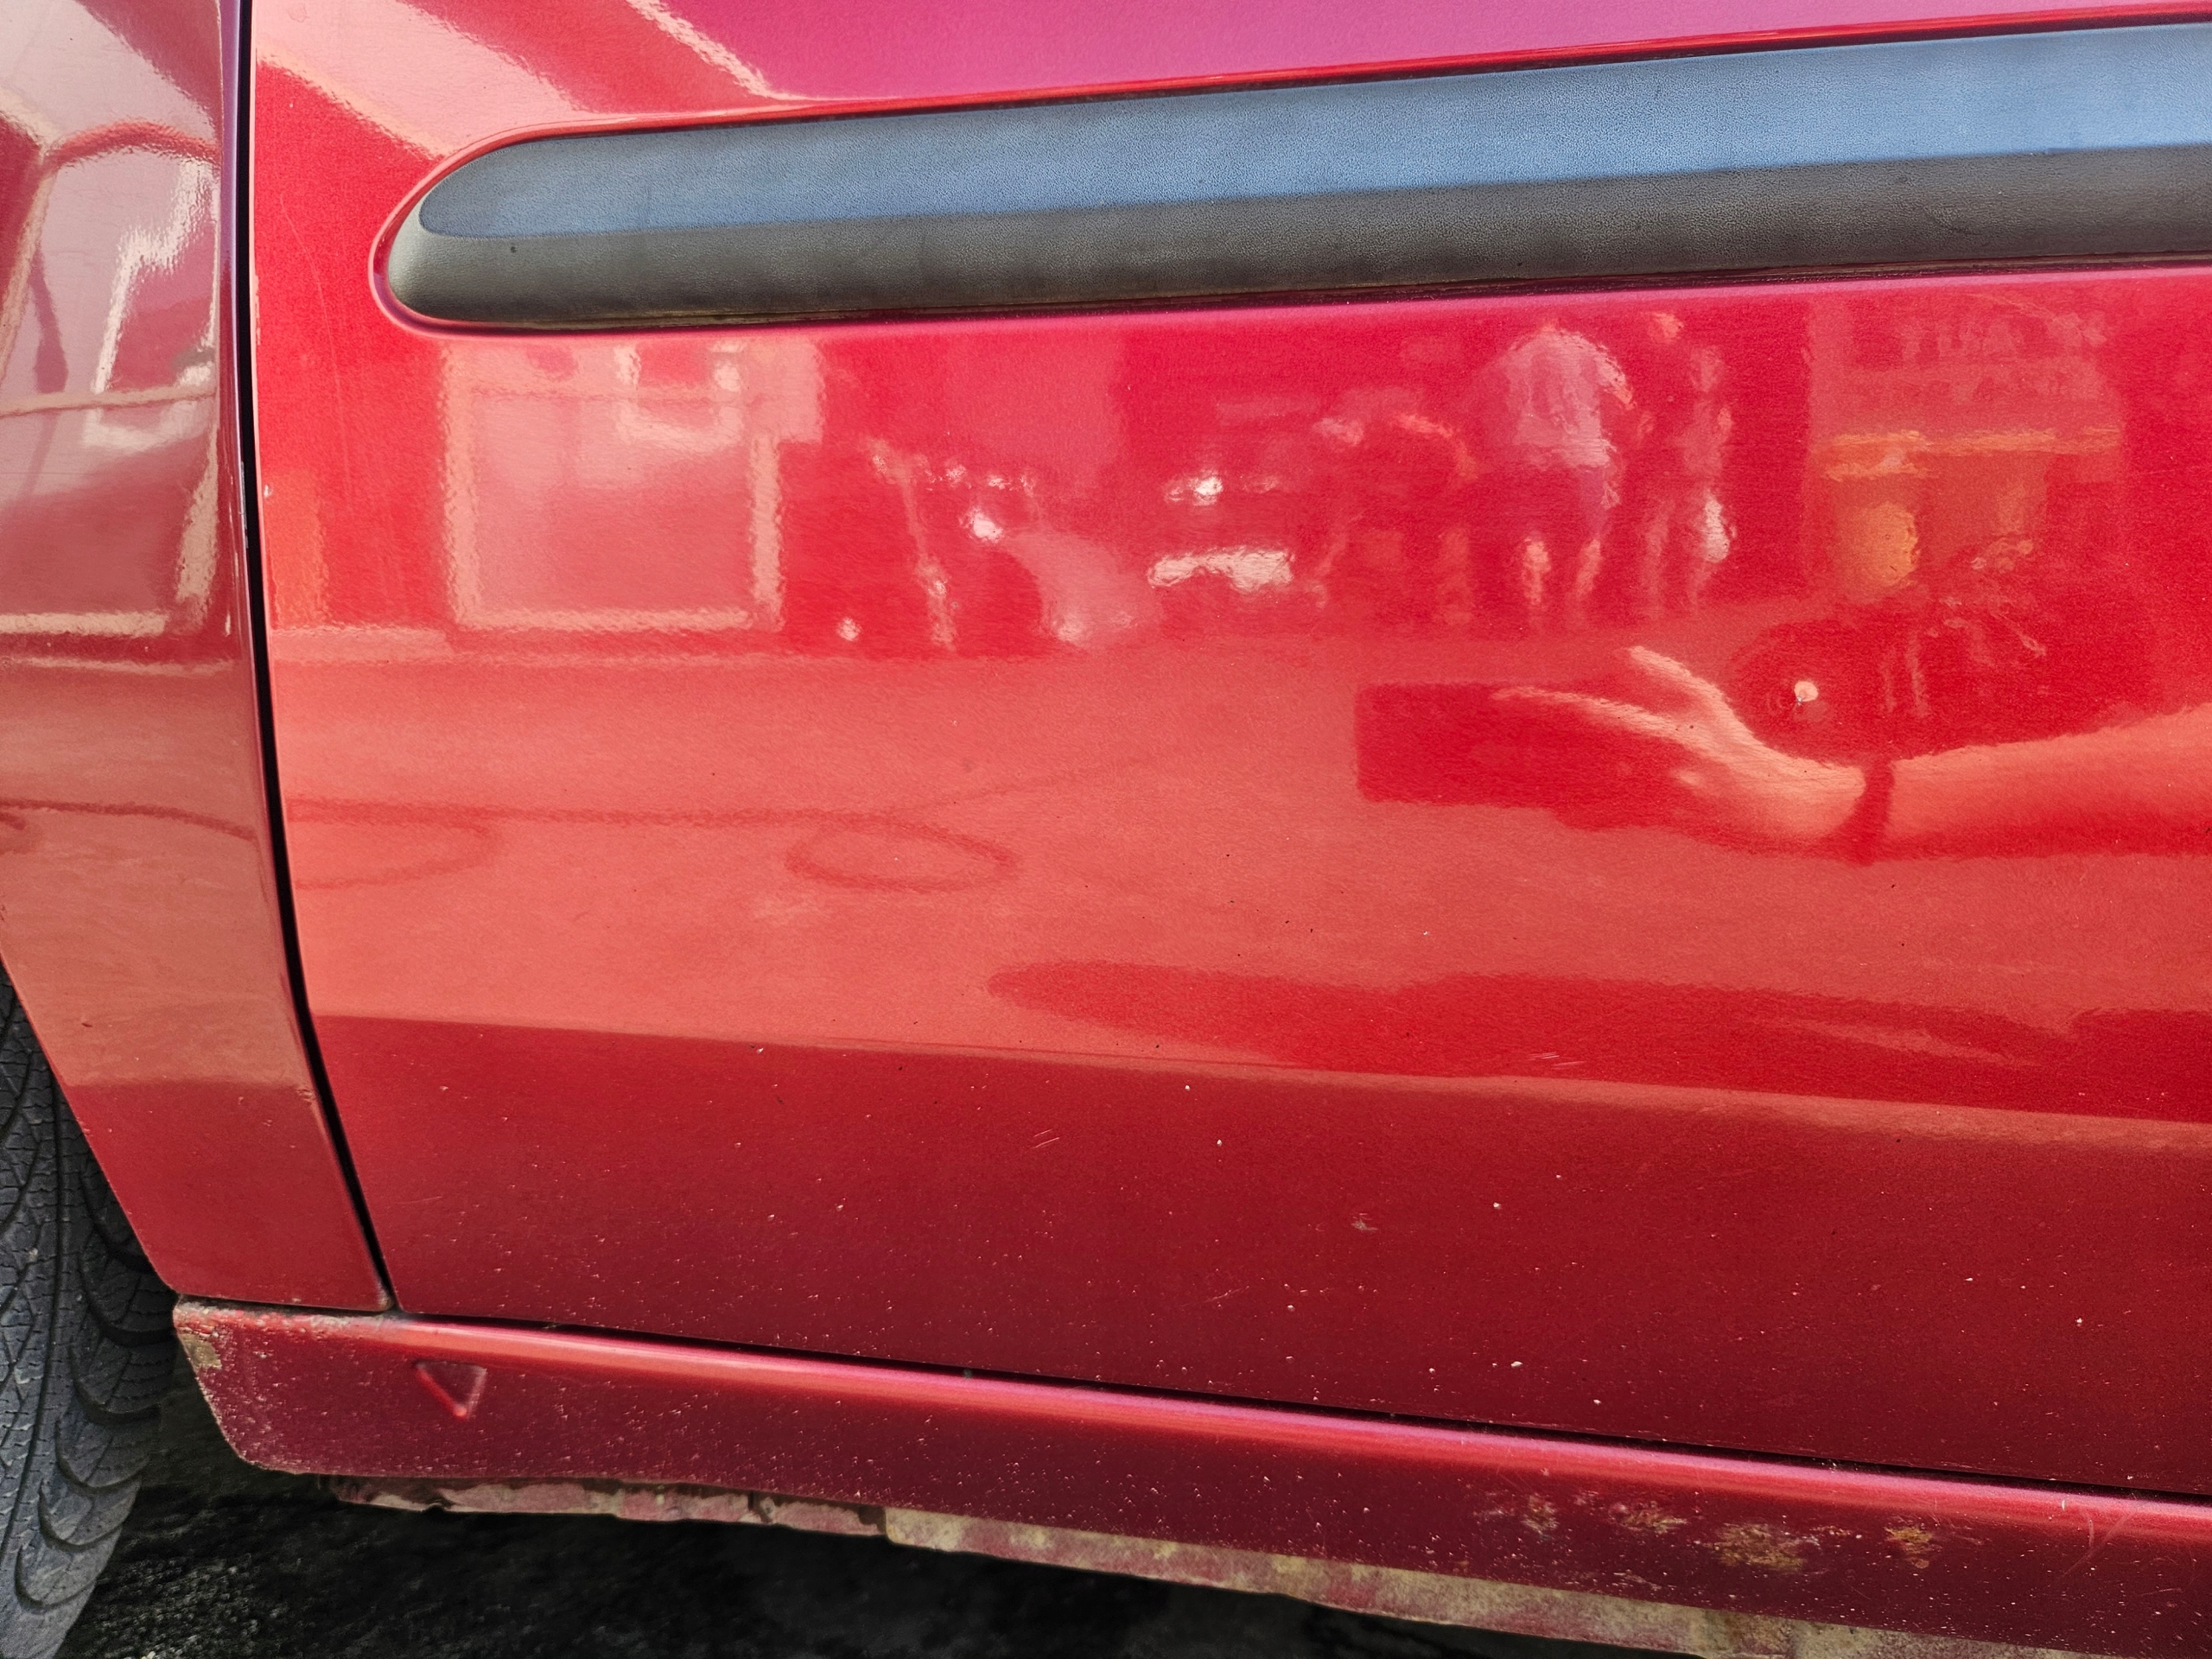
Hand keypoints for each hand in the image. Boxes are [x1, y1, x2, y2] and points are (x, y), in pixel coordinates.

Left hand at [1495, 648, 1866, 849]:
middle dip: (1521, 753)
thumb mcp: (1699, 696)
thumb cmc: (1729, 738)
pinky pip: (1603, 818)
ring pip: (1577, 790)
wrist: (1772, 801)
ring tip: (1495, 776)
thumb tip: (1609, 661)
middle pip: (1570, 759)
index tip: (1502, 701)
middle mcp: (1650, 765)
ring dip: (1534, 784)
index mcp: (1659, 726)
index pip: (1588, 712)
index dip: (1542, 707)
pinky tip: (1551, 807)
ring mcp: (1650, 798)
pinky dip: (1576, 812)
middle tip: (1478, 748)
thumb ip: (1654, 674)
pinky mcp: (1654, 822)